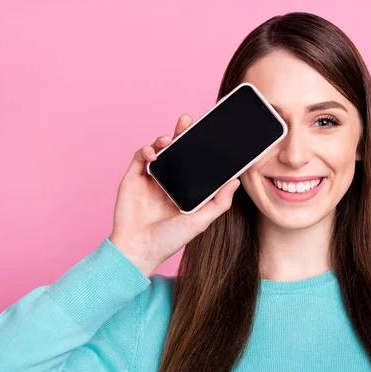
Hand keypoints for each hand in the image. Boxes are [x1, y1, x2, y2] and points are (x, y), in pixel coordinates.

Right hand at [108, 114, 240, 275]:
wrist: (139, 250)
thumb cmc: (170, 240)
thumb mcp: (200, 221)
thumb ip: (219, 203)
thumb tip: (236, 182)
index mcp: (185, 188)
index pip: (195, 162)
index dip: (201, 147)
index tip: (211, 134)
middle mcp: (169, 180)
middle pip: (177, 150)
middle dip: (182, 133)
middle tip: (188, 121)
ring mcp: (151, 178)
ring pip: (159, 150)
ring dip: (164, 139)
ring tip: (170, 139)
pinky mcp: (133, 178)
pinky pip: (140, 157)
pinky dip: (147, 150)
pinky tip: (154, 153)